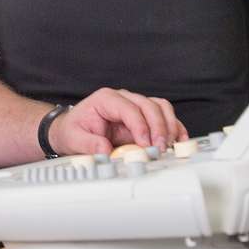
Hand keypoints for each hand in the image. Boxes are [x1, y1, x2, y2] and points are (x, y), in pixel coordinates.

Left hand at [50, 89, 186, 155]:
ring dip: (169, 126)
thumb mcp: (73, 138)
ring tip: (168, 145)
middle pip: (149, 106)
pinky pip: (164, 117)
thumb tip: (105, 150)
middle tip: (159, 148)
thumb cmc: (73, 130)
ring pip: (161, 108)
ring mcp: (135, 106)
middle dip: (158, 127)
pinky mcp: (143, 118)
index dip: (140, 126)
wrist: (72, 129)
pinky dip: (173, 128)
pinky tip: (177, 140)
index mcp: (106, 99)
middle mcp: (123, 99)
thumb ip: (88, 144)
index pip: (129, 109)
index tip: (145, 144)